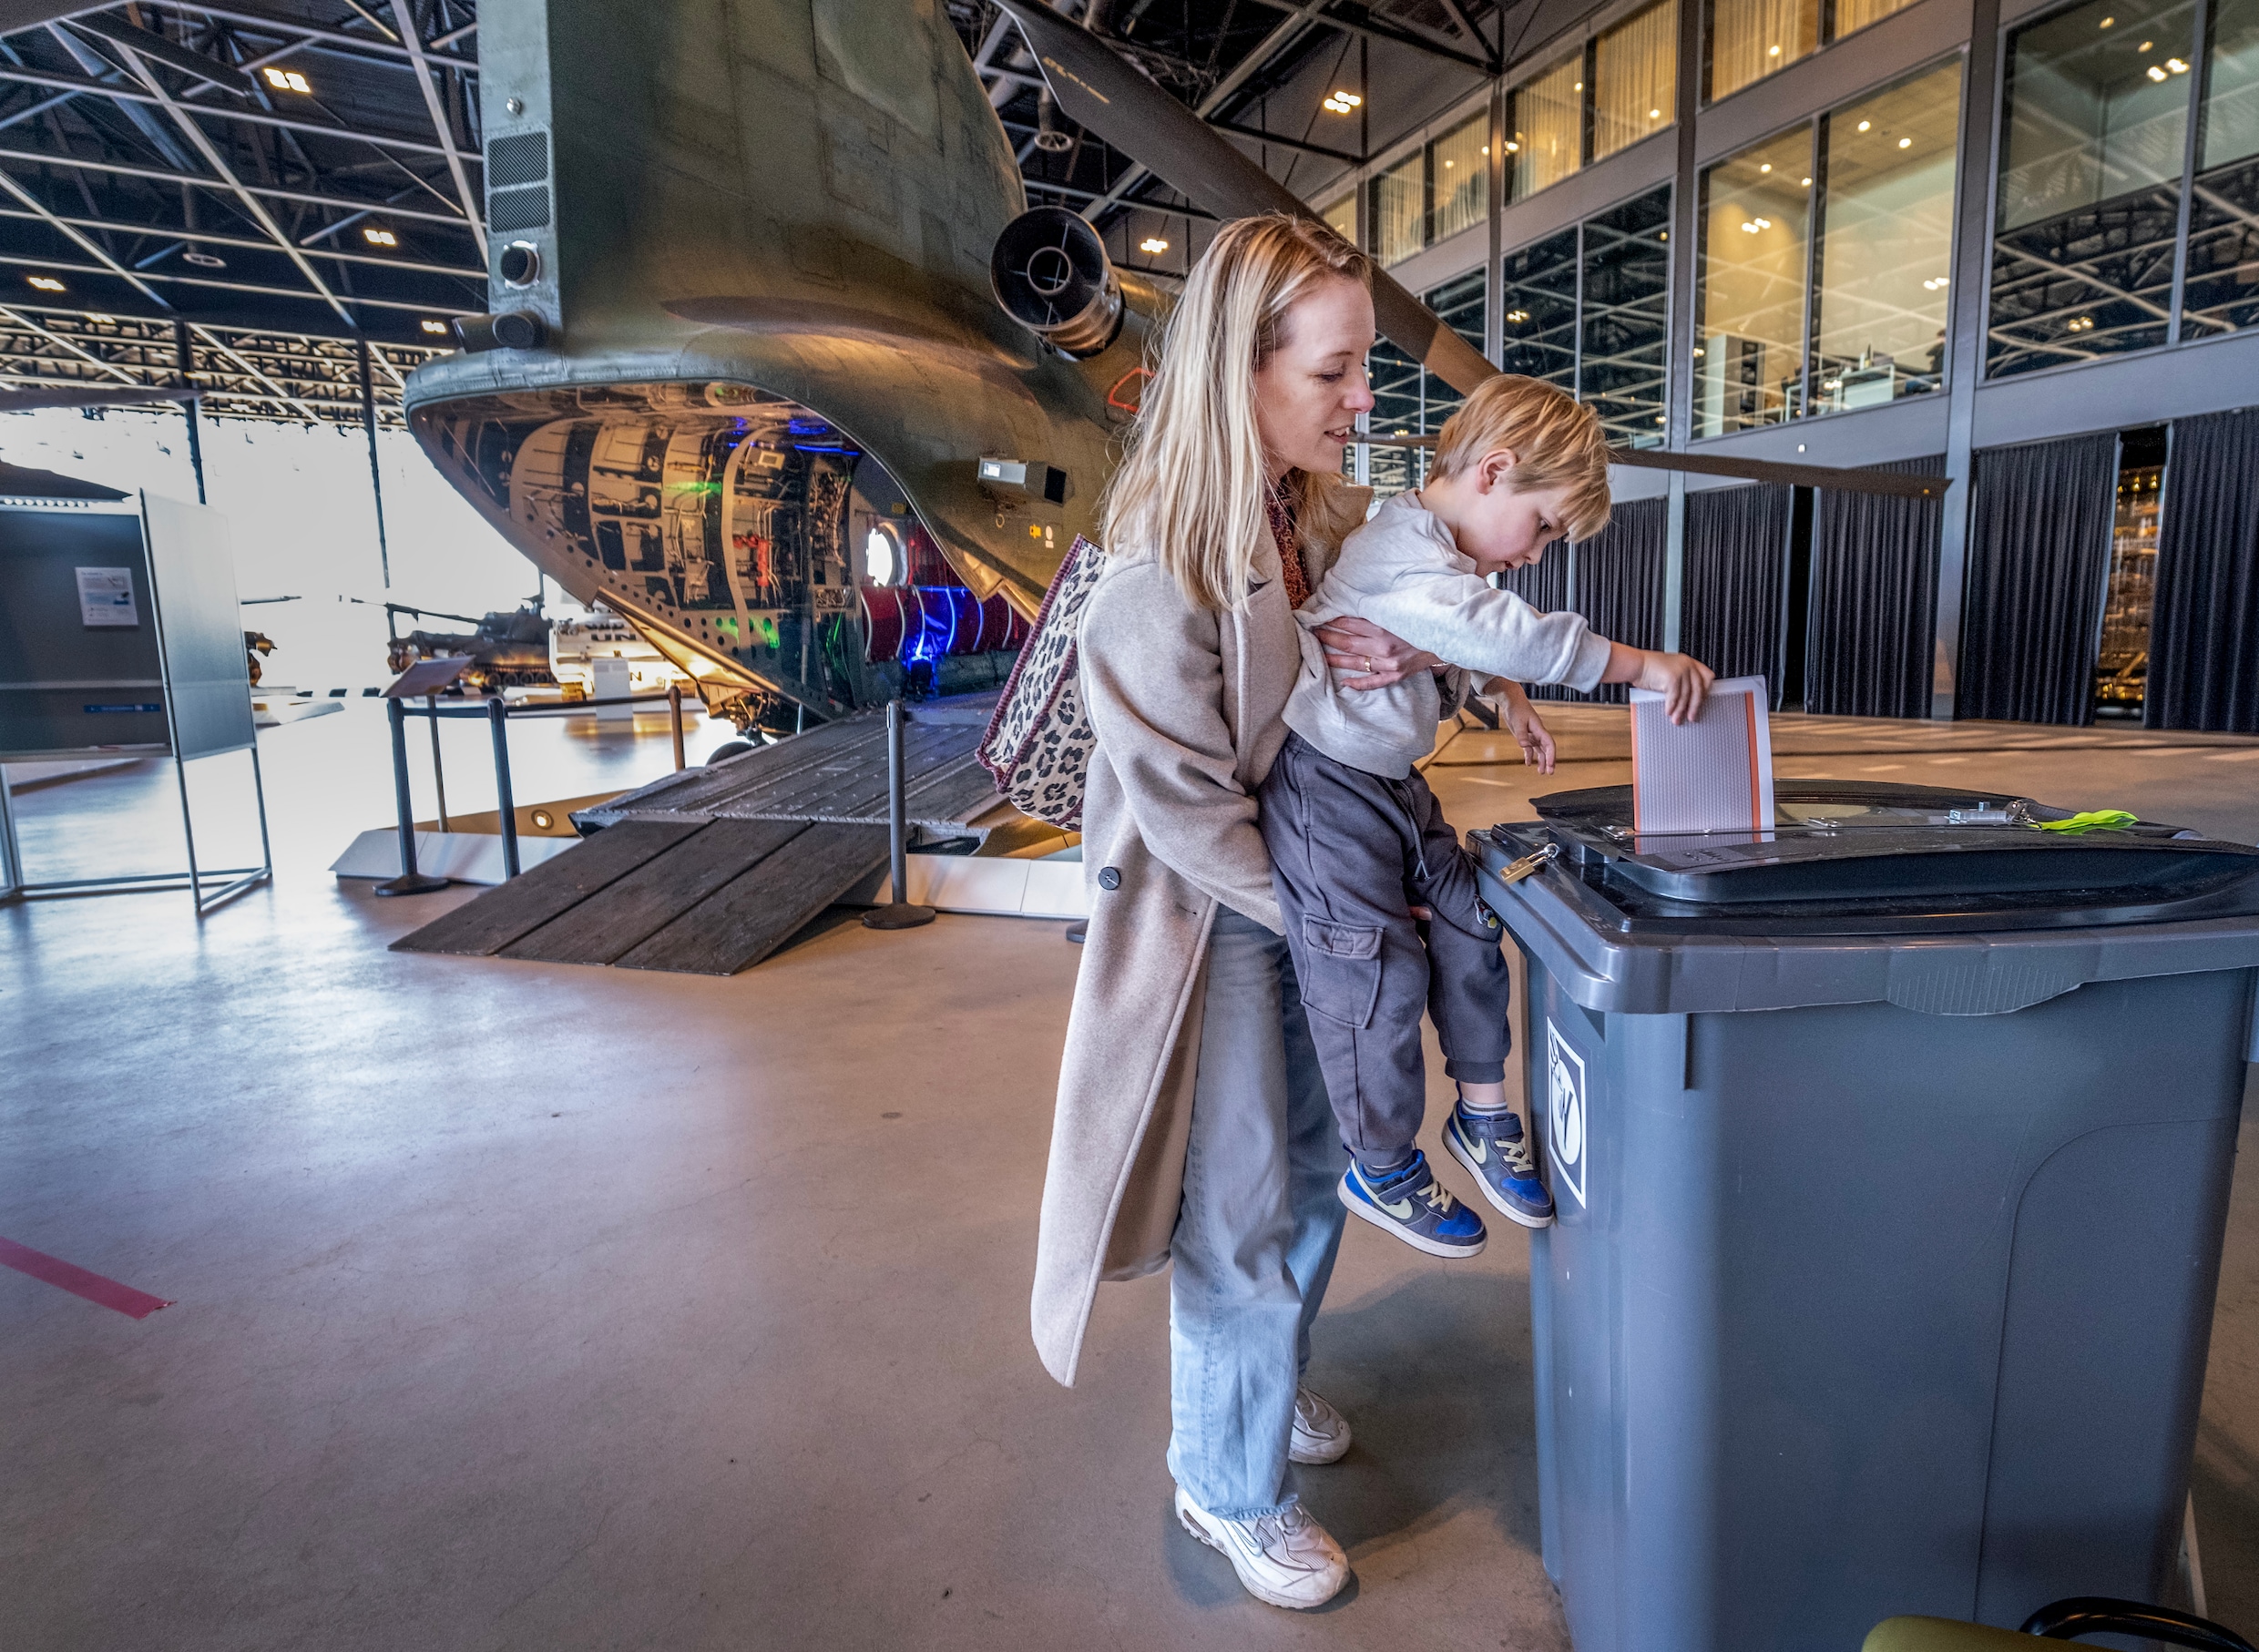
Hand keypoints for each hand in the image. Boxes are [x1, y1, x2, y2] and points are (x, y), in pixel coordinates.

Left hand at [1313, 616, 1442, 690]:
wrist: (1448, 636)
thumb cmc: (1423, 619)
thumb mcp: (1400, 609)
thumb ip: (1379, 610)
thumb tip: (1355, 607)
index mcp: (1384, 626)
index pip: (1350, 623)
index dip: (1333, 621)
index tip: (1320, 619)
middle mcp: (1384, 646)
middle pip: (1348, 642)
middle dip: (1328, 638)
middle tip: (1313, 635)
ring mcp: (1390, 663)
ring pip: (1355, 662)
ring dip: (1335, 659)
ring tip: (1320, 655)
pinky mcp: (1397, 675)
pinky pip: (1374, 682)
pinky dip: (1358, 684)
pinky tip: (1344, 683)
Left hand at [1497, 683, 1555, 773]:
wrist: (1512, 702)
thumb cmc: (1516, 709)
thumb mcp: (1517, 722)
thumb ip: (1521, 734)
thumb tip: (1524, 746)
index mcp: (1539, 729)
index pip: (1549, 743)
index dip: (1552, 754)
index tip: (1551, 764)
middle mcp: (1538, 733)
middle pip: (1547, 749)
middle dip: (1550, 761)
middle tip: (1550, 773)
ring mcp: (1533, 735)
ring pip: (1540, 750)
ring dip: (1541, 761)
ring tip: (1541, 772)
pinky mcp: (1526, 736)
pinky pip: (1530, 748)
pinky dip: (1530, 756)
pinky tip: (1528, 763)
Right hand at [1632, 650, 1714, 724]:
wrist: (1635, 664)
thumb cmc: (1648, 668)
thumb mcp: (1670, 670)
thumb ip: (1682, 679)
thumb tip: (1688, 698)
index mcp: (1689, 662)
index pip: (1707, 677)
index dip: (1706, 691)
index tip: (1702, 702)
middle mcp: (1687, 664)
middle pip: (1698, 689)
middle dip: (1695, 706)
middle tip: (1692, 716)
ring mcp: (1681, 670)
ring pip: (1686, 696)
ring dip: (1681, 710)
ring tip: (1676, 719)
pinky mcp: (1672, 678)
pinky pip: (1675, 697)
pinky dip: (1671, 707)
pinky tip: (1668, 711)